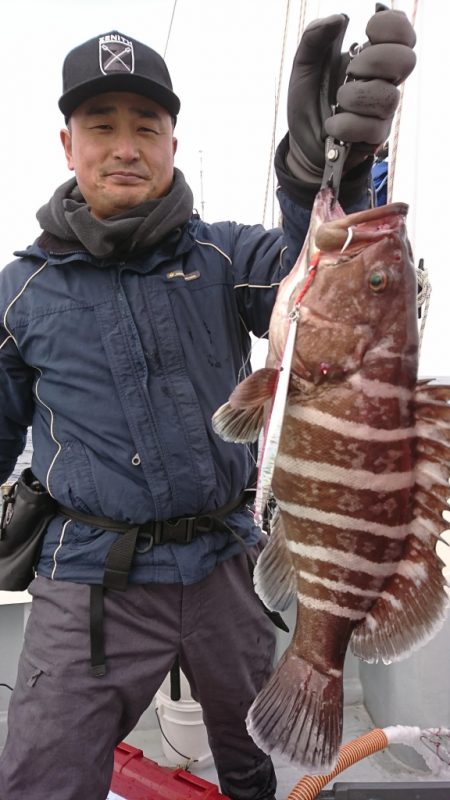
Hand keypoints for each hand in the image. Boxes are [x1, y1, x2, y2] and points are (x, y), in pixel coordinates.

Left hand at [285, 7, 415, 187]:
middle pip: (406, 61)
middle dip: (375, 61)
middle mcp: (383, 81)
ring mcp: (383, 110)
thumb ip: (315, 38)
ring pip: (389, 97)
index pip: (402, 34)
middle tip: (352, 70)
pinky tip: (333, 126)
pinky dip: (346, 125)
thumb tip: (339, 18)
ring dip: (356, 97)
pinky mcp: (376, 136)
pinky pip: (373, 128)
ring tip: (337, 103)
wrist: (301, 141)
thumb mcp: (303, 65)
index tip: (367, 33)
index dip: (392, 27)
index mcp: (372, 57)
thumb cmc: (307, 101)